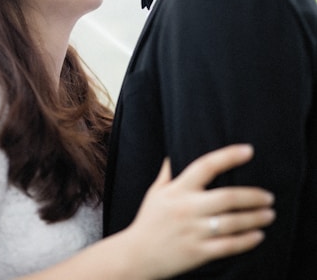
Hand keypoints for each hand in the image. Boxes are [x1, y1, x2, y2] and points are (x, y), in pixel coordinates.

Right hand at [127, 144, 274, 278]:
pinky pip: (228, 246)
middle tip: (269, 196)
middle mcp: (188, 208)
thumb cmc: (149, 221)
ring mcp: (194, 231)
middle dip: (253, 196)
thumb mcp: (156, 192)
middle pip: (227, 197)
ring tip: (269, 214)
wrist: (137, 255)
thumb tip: (176, 150)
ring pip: (232, 222)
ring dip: (255, 218)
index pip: (206, 166)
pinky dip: (246, 241)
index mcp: (178, 189)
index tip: (249, 150)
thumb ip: (168, 171)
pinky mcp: (198, 253)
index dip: (228, 156)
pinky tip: (258, 235)